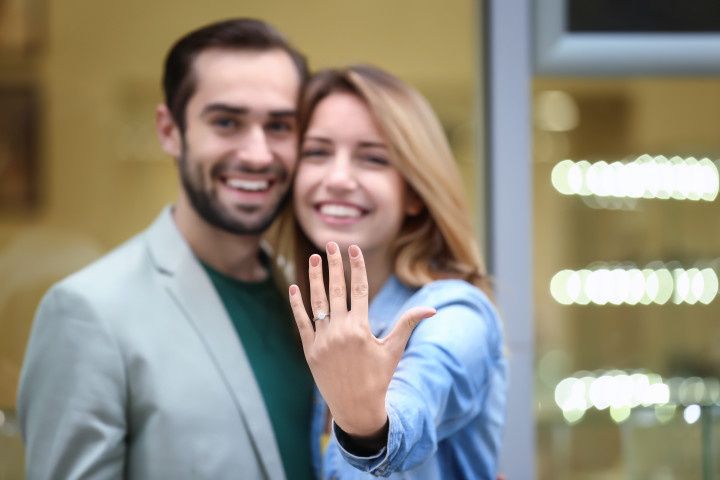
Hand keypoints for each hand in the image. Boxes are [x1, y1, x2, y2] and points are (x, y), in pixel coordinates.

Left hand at [288, 242, 434, 437]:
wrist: (355, 408)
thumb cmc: (379, 377)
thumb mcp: (394, 350)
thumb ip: (408, 324)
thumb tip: (432, 309)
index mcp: (361, 328)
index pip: (358, 288)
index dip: (357, 266)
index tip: (353, 248)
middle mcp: (340, 331)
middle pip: (337, 289)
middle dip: (334, 264)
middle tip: (331, 244)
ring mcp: (323, 340)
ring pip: (317, 302)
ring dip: (315, 278)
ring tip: (313, 258)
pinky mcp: (310, 350)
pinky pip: (302, 322)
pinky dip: (297, 304)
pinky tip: (295, 287)